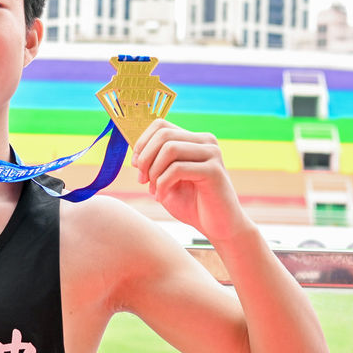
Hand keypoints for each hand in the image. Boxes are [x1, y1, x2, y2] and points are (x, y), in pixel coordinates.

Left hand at [132, 119, 251, 241]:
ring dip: (154, 172)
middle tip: (142, 181)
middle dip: (145, 158)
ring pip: (170, 149)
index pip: (161, 125)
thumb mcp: (166, 179)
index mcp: (194, 140)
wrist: (218, 227)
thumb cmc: (191, 204)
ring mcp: (212, 154)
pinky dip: (162, 184)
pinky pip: (177, 169)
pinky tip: (162, 197)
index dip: (142, 143)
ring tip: (153, 191)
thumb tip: (135, 149)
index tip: (136, 165)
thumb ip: (153, 162)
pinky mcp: (214, 171)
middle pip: (163, 135)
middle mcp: (206, 142)